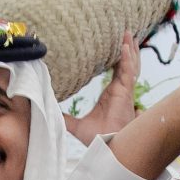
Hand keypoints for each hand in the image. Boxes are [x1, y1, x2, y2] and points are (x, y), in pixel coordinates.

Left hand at [63, 31, 140, 145]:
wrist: (107, 147)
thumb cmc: (97, 138)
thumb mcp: (76, 126)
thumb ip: (65, 118)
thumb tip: (50, 113)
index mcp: (111, 94)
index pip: (116, 70)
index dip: (118, 58)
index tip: (117, 45)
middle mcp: (120, 90)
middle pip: (127, 64)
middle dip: (128, 48)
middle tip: (127, 32)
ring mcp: (125, 90)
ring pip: (130, 64)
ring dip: (130, 49)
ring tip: (129, 33)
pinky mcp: (126, 92)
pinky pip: (128, 72)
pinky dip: (127, 59)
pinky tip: (125, 47)